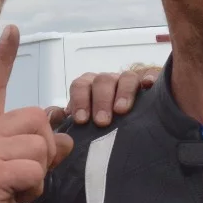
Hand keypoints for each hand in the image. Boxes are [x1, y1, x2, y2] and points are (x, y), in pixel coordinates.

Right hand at [0, 26, 73, 202]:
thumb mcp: (6, 170)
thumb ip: (32, 150)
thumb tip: (66, 137)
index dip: (4, 58)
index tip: (12, 30)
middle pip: (37, 118)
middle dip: (46, 147)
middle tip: (30, 172)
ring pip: (40, 145)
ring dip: (40, 173)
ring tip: (18, 189)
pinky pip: (34, 169)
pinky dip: (34, 188)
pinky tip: (15, 199)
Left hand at [47, 64, 161, 129]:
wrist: (127, 126)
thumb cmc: (98, 126)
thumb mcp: (80, 123)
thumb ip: (63, 120)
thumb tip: (52, 115)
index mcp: (89, 88)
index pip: (80, 85)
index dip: (79, 100)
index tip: (81, 120)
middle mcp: (108, 82)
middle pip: (102, 81)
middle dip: (101, 100)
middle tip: (101, 121)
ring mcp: (129, 82)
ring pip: (126, 77)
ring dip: (123, 93)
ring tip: (121, 111)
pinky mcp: (149, 84)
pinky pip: (150, 76)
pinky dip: (149, 78)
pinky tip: (149, 87)